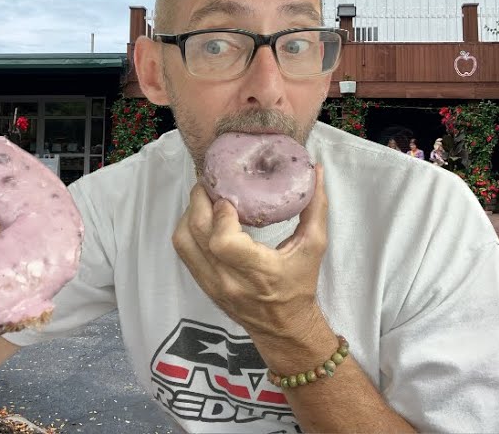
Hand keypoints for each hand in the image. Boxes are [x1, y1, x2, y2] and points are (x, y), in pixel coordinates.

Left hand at [171, 165, 328, 339]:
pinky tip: (203, 217)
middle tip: (213, 182)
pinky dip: (188, 229)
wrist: (284, 329)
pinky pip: (183, 251)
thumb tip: (315, 169)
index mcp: (259, 272)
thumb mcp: (314, 247)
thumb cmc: (300, 286)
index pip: (223, 242)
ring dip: (190, 213)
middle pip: (196, 234)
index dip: (221, 214)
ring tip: (207, 198)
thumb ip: (315, 208)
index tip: (231, 198)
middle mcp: (229, 280)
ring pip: (183, 241)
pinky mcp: (202, 284)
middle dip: (199, 200)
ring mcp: (211, 284)